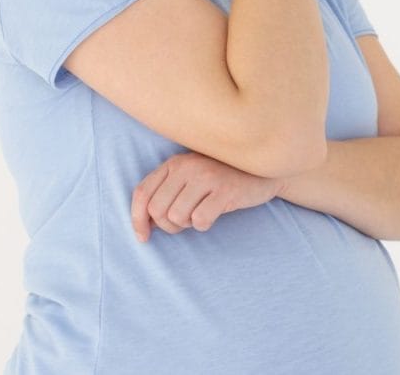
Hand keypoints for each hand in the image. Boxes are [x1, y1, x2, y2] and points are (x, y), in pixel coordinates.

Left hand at [130, 150, 286, 241]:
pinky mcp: (224, 191)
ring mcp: (206, 177)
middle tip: (185, 222)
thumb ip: (167, 192)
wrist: (262, 170)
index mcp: (173, 163)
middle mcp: (186, 167)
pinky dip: (204, 224)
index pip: (141, 193)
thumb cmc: (221, 179)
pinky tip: (214, 214)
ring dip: (188, 224)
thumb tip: (145, 224)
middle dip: (168, 225)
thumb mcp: (190, 178)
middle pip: (157, 210)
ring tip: (201, 213)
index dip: (137, 220)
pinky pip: (200, 220)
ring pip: (177, 217)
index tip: (143, 237)